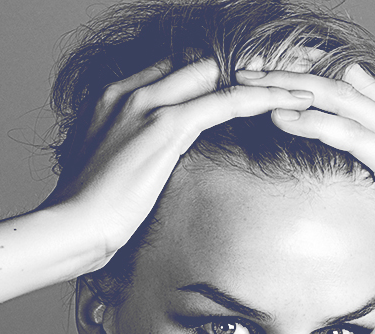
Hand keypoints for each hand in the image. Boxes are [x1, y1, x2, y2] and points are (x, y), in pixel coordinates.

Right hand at [41, 57, 316, 269]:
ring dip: (264, 79)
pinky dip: (262, 98)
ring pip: (221, 75)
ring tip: (304, 83)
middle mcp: (133, 90)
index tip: (250, 85)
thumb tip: (148, 175)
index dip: (215, 79)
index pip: (178, 73)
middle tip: (288, 76)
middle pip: (202, 65)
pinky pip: (226, 101)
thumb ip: (130, 159)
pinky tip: (292, 99)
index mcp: (115, 97)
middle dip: (246, 70)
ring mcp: (149, 104)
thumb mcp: (108, 176)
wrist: (69, 227)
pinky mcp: (167, 126)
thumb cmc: (85, 216)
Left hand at [235, 63, 374, 306]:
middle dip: (291, 73)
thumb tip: (340, 189)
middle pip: (339, 83)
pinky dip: (312, 122)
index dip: (308, 74)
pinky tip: (279, 117)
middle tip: (245, 67)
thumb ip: (371, 184)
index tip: (266, 75)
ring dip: (292, 89)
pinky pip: (348, 134)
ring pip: (340, 100)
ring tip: (250, 84)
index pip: (350, 87)